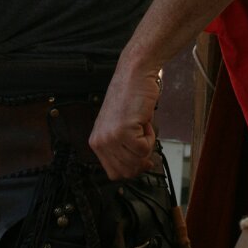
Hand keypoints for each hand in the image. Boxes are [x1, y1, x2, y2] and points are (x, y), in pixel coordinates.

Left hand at [89, 65, 159, 179]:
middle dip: (142, 158)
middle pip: (127, 171)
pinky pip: (144, 148)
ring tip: (141, 125)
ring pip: (137, 161)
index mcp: (96, 142)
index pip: (114, 172)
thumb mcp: (118, 127)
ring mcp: (111, 137)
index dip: (132, 169)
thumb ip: (123, 148)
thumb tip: (139, 167)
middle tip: (145, 139)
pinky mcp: (124, 131)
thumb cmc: (130, 96)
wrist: (134, 74)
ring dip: (147, 144)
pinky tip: (143, 120)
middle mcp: (100, 141)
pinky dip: (151, 136)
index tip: (143, 161)